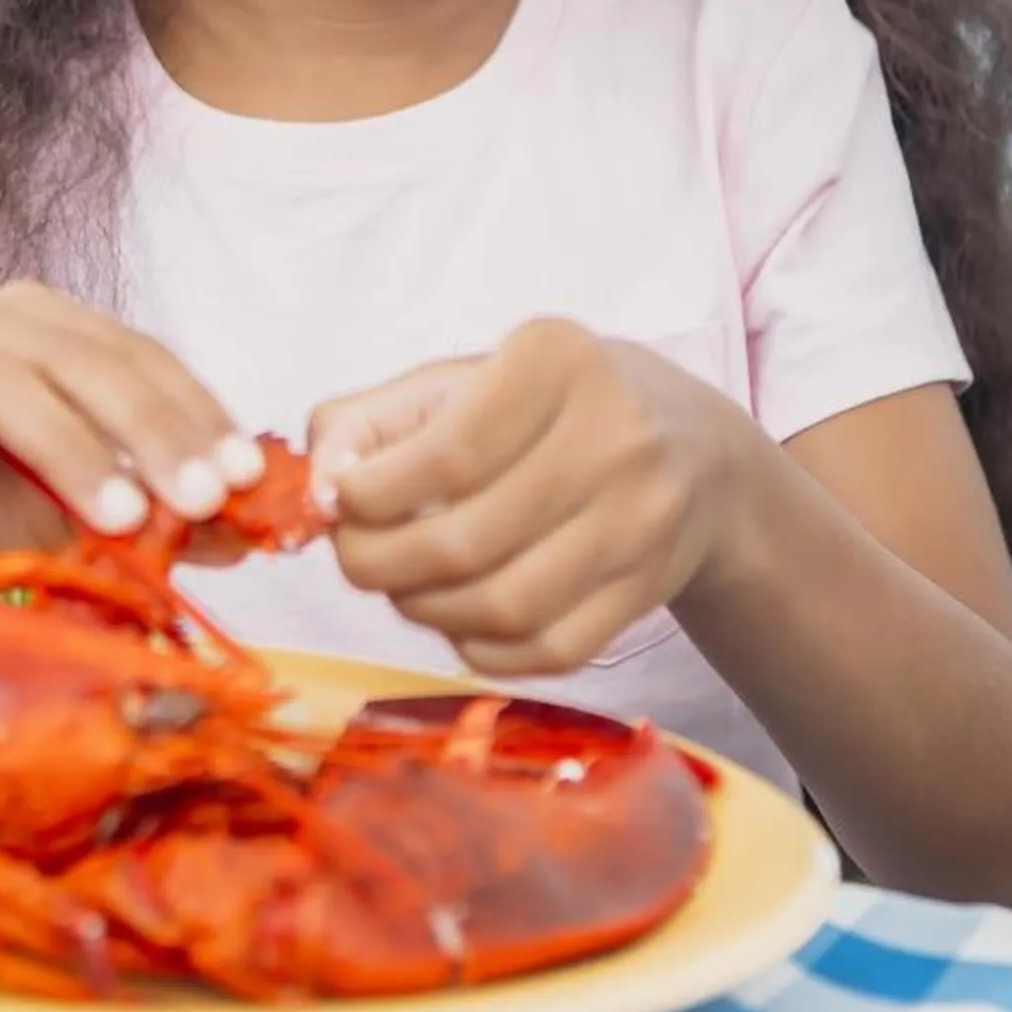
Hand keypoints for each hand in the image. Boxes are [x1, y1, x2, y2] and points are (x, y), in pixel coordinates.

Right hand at [0, 283, 266, 580]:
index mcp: (49, 331)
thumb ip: (164, 510)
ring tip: (117, 514)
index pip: (136, 355)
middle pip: (76, 359)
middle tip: (197, 500)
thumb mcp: (88, 516)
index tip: (241, 477)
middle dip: (148, 429)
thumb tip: (253, 526)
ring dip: (65, 445)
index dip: (193, 410)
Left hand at [308, 321, 751, 681]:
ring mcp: (641, 520)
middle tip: (357, 557)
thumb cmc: (545, 408)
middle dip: (380, 564)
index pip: (447, 454)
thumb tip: (320, 491)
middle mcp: (614, 437)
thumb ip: (367, 422)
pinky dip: (483, 650)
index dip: (371, 495)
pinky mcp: (651, 588)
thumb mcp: (460, 380)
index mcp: (558, 361)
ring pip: (505, 607)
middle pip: (465, 541)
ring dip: (427, 612)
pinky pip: (548, 650)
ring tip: (406, 586)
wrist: (692, 446)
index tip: (341, 502)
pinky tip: (461, 619)